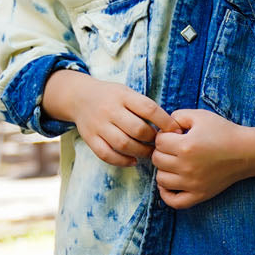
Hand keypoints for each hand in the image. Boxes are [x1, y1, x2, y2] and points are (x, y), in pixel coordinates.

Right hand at [44, 71, 178, 167]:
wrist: (78, 97)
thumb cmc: (111, 97)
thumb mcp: (127, 93)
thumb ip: (144, 107)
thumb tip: (171, 126)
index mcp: (123, 96)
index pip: (149, 109)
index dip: (165, 121)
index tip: (176, 130)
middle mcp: (110, 110)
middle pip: (137, 130)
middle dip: (153, 139)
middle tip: (161, 144)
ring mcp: (99, 125)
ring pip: (124, 144)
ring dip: (141, 152)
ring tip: (149, 153)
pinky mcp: (90, 138)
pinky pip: (107, 155)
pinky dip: (122, 161)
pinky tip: (133, 161)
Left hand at [152, 108, 248, 208]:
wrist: (246, 152)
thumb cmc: (224, 132)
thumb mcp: (201, 116)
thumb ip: (178, 116)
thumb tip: (163, 127)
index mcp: (186, 146)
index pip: (159, 141)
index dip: (164, 136)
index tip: (174, 135)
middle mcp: (187, 166)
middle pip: (157, 160)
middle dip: (163, 151)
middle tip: (174, 148)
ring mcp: (192, 183)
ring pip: (161, 179)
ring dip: (164, 169)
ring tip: (174, 163)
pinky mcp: (199, 195)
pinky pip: (174, 202)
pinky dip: (166, 194)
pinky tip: (170, 183)